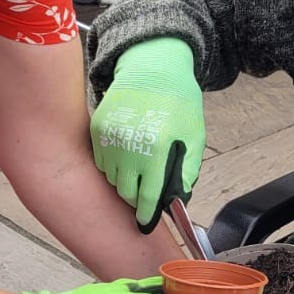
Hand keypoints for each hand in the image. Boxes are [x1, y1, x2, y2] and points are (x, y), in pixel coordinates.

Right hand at [89, 38, 204, 233]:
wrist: (153, 68)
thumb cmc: (178, 102)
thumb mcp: (194, 136)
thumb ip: (188, 171)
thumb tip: (176, 198)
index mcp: (158, 149)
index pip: (149, 196)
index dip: (147, 215)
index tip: (145, 224)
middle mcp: (130, 146)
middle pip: (127, 192)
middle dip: (137, 198)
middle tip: (146, 194)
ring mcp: (110, 137)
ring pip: (112, 178)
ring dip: (124, 181)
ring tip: (138, 169)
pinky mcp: (98, 129)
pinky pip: (101, 161)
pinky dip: (113, 164)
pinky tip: (127, 153)